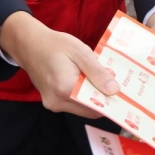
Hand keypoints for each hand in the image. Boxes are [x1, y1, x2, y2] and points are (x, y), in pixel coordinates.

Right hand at [0, 11, 117, 117]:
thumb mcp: (81, 52)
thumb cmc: (55, 45)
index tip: (124, 94)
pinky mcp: (51, 102)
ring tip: (100, 79)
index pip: (96, 106)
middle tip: (114, 82)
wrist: (29, 44)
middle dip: (103, 98)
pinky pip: (73, 103)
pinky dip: (83, 94)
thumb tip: (114, 90)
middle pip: (89, 109)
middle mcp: (57, 102)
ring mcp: (52, 104)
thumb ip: (97, 72)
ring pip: (82, 107)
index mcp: (65, 89)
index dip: (111, 101)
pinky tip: (87, 80)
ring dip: (93, 96)